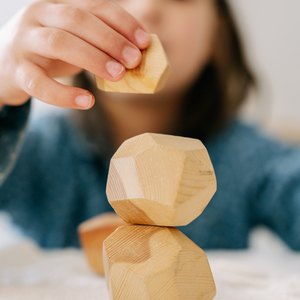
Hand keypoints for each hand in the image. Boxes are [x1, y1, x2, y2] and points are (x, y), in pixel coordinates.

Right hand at [0, 0, 150, 108]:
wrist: (3, 67)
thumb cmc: (48, 55)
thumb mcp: (73, 42)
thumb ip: (98, 44)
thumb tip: (136, 56)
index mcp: (58, 6)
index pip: (94, 6)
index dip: (122, 22)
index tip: (145, 41)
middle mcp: (39, 16)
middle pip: (77, 20)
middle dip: (110, 39)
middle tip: (134, 60)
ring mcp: (24, 42)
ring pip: (59, 42)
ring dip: (93, 58)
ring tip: (118, 75)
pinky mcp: (16, 71)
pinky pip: (39, 83)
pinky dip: (65, 94)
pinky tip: (88, 101)